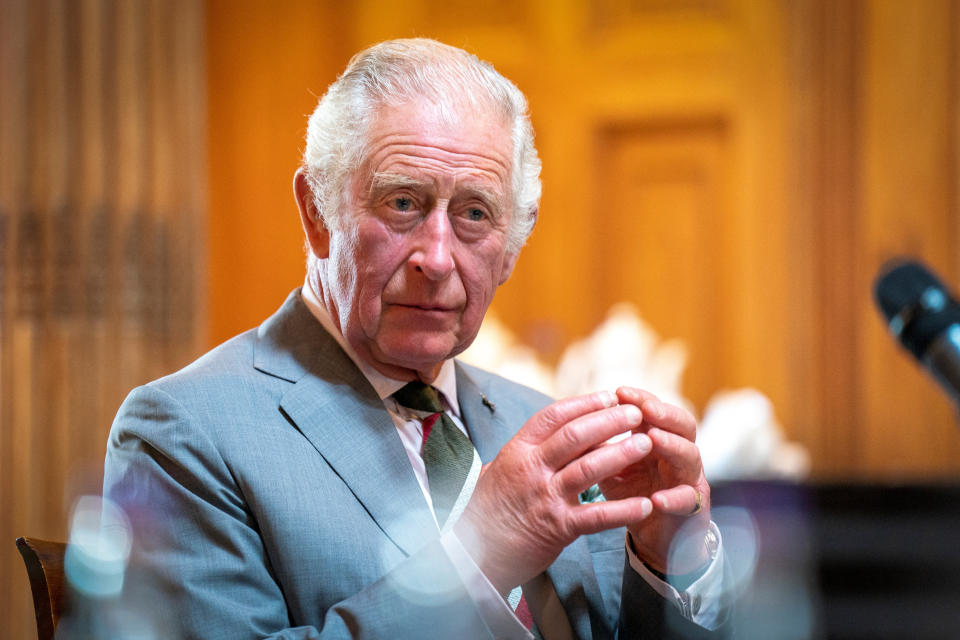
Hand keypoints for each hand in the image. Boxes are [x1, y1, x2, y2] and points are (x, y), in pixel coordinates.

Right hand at [454, 391, 654, 593]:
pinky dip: (623, 510)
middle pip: (575, 436)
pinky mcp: (557, 528)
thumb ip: (527, 450)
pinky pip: (596, 516)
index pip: (553, 417)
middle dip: (609, 421)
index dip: (584, 403)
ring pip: (588, 468)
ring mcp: (545, 497)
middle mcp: (531, 469)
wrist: (472, 552)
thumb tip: (554, 430)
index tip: (609, 396)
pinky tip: (646, 505)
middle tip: (635, 413)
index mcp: (518, 451)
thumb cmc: (488, 509)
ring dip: (621, 454)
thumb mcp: (500, 469)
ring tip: (647, 443)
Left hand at [598, 387, 710, 574]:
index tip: (620, 391)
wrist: (654, 536)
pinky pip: (688, 501)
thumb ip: (600, 446)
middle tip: (646, 408)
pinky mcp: (693, 510)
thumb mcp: (613, 467)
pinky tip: (657, 498)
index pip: (657, 411)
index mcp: (660, 440)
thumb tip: (570, 424)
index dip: (641, 399)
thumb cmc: (633, 494)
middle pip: (683, 425)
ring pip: (690, 456)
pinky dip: (674, 498)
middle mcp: (679, 455)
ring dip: (672, 445)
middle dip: (664, 413)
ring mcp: (690, 481)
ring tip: (653, 438)